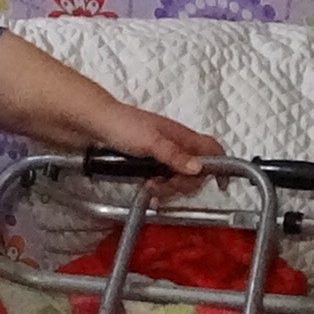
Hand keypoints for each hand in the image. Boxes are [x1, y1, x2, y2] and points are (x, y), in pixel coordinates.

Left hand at [91, 102, 224, 180]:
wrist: (92, 123)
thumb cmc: (121, 126)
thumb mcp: (151, 141)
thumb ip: (174, 155)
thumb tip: (199, 168)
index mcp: (181, 136)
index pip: (211, 149)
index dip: (221, 165)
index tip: (222, 184)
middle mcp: (175, 145)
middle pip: (195, 171)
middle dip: (184, 184)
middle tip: (166, 186)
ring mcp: (161, 154)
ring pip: (177, 178)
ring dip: (168, 188)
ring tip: (150, 188)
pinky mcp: (146, 162)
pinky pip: (161, 180)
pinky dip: (157, 188)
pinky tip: (146, 190)